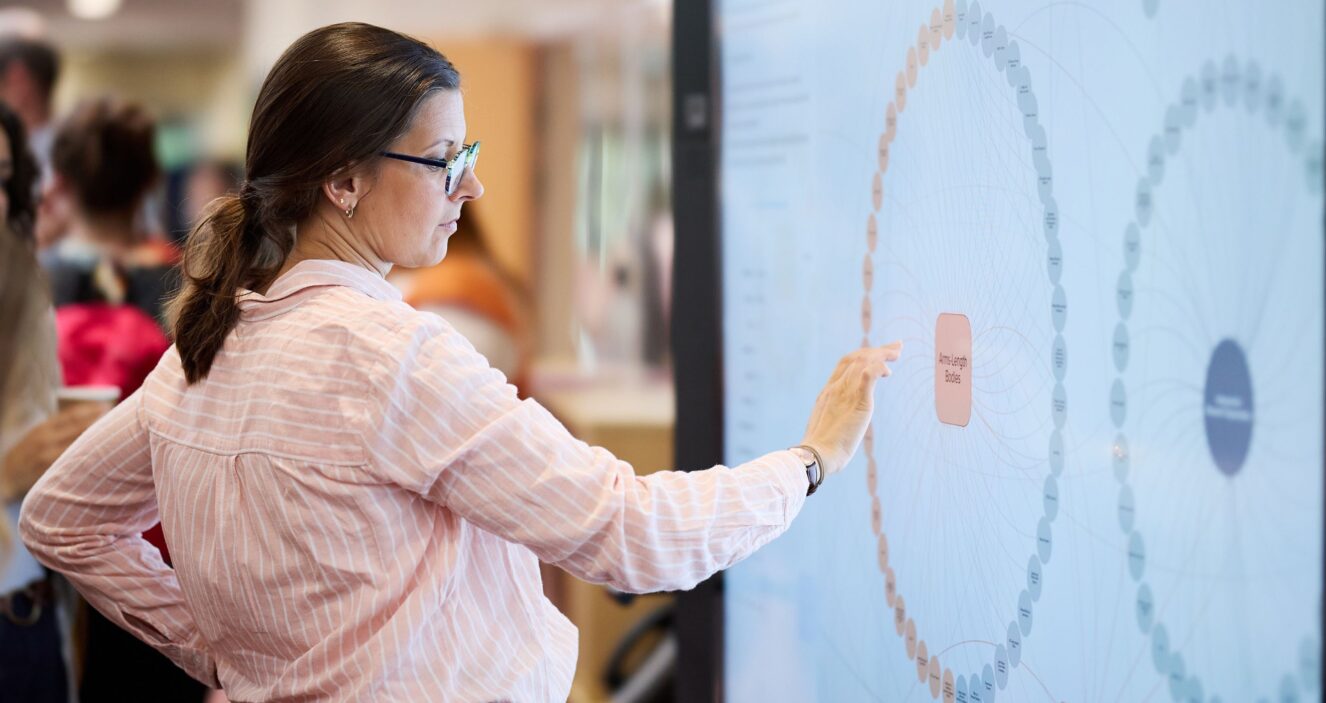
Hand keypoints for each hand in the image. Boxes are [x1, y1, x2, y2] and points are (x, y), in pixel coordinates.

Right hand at [0, 402, 109, 499]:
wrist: (6, 477)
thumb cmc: (29, 453)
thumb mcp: (39, 435)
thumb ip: (60, 427)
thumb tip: (91, 416)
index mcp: (42, 428)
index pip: (70, 415)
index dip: (90, 410)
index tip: (107, 406)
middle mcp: (44, 441)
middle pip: (78, 429)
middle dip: (98, 423)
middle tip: (119, 419)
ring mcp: (47, 457)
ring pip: (78, 446)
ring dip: (97, 440)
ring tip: (115, 435)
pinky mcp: (50, 473)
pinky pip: (73, 463)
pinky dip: (89, 457)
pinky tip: (103, 456)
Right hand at [800, 342, 901, 475]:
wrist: (817, 454)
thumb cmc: (823, 447)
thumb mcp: (828, 424)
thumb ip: (837, 416)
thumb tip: (845, 422)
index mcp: (828, 392)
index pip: (845, 363)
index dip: (863, 354)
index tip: (879, 352)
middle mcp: (836, 388)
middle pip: (856, 358)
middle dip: (877, 350)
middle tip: (896, 347)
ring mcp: (845, 393)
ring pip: (864, 362)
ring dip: (882, 355)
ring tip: (897, 354)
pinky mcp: (857, 402)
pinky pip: (867, 376)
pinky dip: (878, 368)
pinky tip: (888, 371)